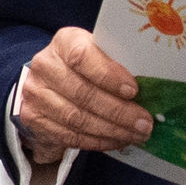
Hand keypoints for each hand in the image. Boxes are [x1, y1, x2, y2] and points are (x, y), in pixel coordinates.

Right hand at [16, 27, 151, 165]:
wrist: (49, 84)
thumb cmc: (84, 67)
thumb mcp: (99, 55)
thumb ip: (117, 65)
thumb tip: (151, 89)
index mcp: (64, 42)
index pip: (82, 57)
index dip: (108, 75)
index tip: (133, 91)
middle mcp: (45, 66)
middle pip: (82, 93)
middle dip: (119, 112)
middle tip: (144, 123)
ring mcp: (36, 94)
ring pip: (76, 118)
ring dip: (111, 130)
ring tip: (135, 135)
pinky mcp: (34, 119)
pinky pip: (69, 135)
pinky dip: (97, 141)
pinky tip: (116, 141)